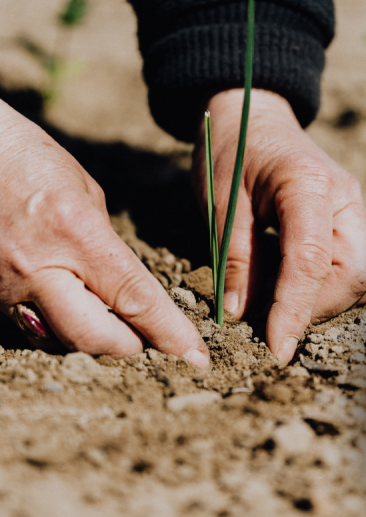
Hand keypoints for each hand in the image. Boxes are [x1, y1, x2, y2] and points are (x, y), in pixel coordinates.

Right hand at [0, 101, 208, 366]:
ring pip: (60, 340)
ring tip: (112, 323)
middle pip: (94, 337)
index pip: (134, 298)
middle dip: (129, 345)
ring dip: (93, 339)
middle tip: (148, 339)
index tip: (195, 355)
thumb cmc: (30, 161)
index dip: (168, 332)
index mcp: (76, 233)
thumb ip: (107, 246)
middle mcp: (38, 267)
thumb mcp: (86, 193)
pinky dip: (58, 328)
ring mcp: (5, 286)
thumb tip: (127, 288)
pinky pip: (30, 329)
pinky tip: (72, 310)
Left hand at [194, 89, 365, 363]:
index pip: (312, 261)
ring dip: (324, 301)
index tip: (277, 350)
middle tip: (271, 318)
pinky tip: (292, 283)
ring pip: (362, 278)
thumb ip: (235, 257)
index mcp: (309, 184)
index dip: (295, 311)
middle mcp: (346, 198)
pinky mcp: (352, 222)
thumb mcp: (220, 201)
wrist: (253, 114)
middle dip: (317, 308)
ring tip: (279, 299)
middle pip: (356, 276)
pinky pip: (353, 269)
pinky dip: (326, 288)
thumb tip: (242, 315)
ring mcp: (355, 210)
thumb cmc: (231, 149)